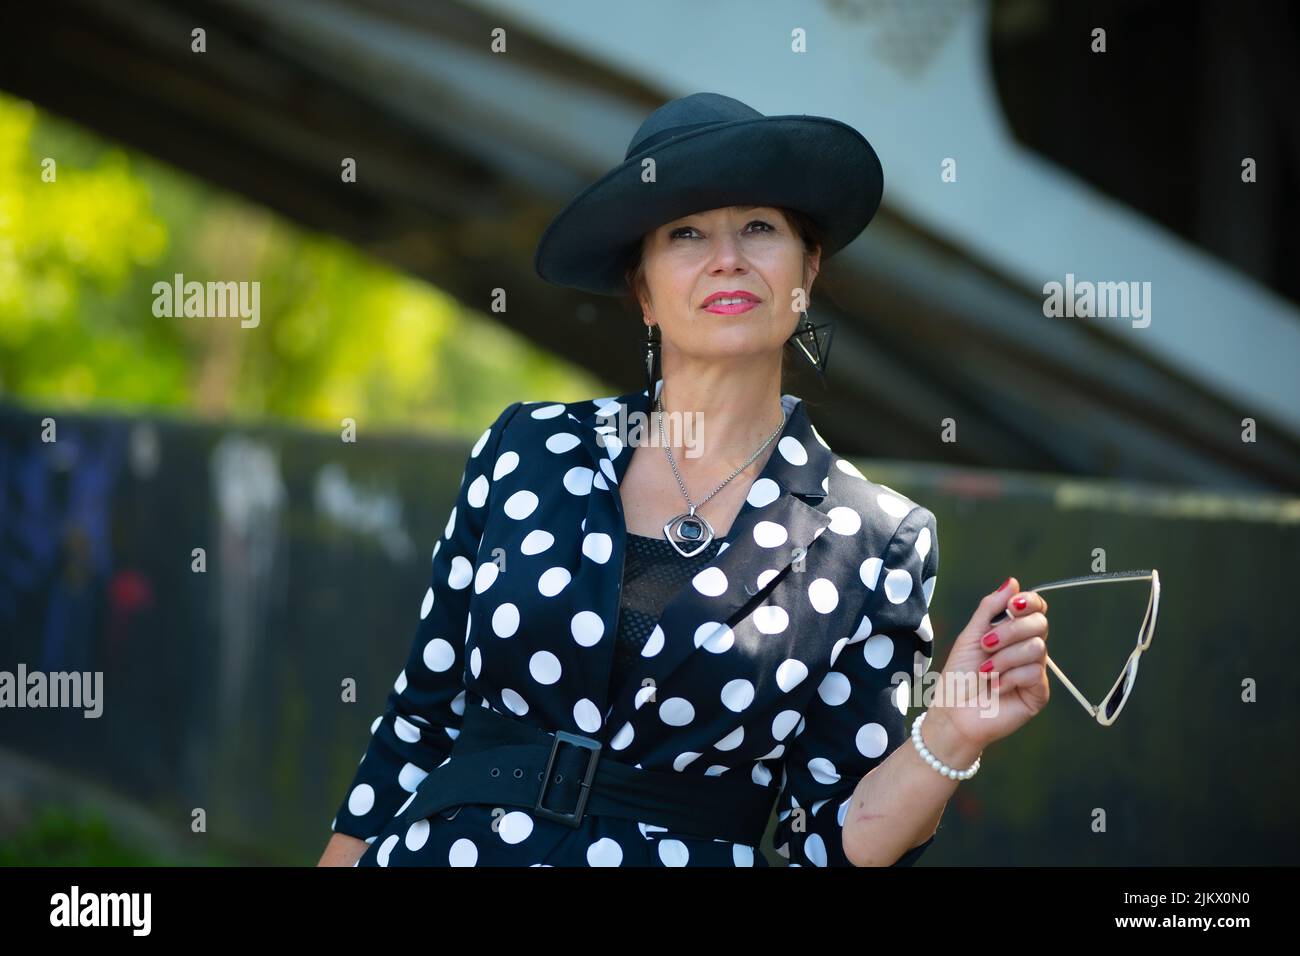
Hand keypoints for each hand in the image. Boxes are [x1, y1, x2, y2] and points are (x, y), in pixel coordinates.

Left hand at [928, 577, 1050, 753]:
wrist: (953, 712)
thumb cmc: (959, 675)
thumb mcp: (970, 635)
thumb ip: (990, 608)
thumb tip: (1012, 581)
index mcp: (1013, 632)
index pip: (1036, 608)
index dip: (1030, 602)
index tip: (1013, 605)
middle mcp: (1027, 648)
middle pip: (1039, 623)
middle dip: (1008, 632)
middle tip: (985, 645)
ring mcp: (1035, 670)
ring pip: (1037, 647)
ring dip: (1004, 658)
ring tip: (985, 671)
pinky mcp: (1038, 692)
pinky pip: (1035, 672)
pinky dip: (1009, 678)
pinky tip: (996, 687)